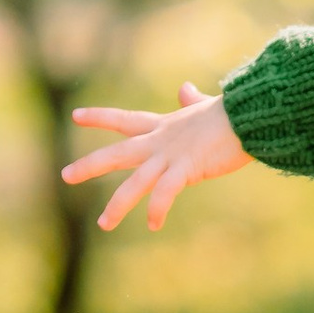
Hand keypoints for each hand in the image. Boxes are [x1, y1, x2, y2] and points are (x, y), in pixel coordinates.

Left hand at [62, 83, 246, 231]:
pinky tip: (152, 224)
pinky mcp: (187, 168)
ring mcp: (171, 155)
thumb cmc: (233, 113)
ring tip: (103, 224)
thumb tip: (184, 88)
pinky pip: (165, 192)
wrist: (249, 115)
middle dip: (89, 165)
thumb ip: (191, 101)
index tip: (76, 116)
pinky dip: (157, 208)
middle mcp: (160, 141)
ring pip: (135, 182)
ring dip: (118, 204)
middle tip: (65, 175)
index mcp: (164, 126)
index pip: (124, 120)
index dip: (100, 117)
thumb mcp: (205, 107)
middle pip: (117, 153)